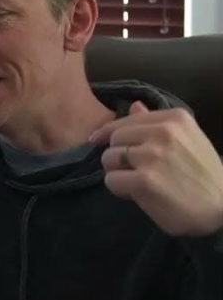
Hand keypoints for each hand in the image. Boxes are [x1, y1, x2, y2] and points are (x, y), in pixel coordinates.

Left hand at [90, 101, 222, 236]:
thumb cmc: (203, 175)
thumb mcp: (187, 141)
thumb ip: (157, 123)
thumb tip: (134, 105)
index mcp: (175, 119)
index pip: (126, 120)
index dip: (108, 132)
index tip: (96, 139)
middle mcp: (163, 133)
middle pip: (114, 139)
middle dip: (117, 156)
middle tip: (133, 171)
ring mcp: (153, 155)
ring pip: (108, 158)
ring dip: (116, 173)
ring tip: (136, 182)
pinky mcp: (144, 180)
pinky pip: (111, 180)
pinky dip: (118, 189)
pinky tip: (135, 194)